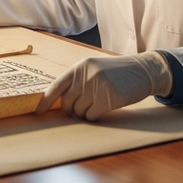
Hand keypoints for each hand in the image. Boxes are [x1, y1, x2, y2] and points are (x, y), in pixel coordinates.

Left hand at [36, 52, 172, 120]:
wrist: (143, 70)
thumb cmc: (117, 72)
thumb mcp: (95, 68)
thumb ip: (78, 80)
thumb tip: (60, 102)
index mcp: (80, 66)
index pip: (57, 86)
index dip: (46, 101)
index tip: (39, 112)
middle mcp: (86, 75)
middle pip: (67, 102)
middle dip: (71, 109)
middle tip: (82, 107)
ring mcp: (97, 87)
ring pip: (79, 111)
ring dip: (85, 112)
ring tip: (98, 103)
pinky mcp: (108, 99)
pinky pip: (91, 115)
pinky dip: (95, 116)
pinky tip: (104, 108)